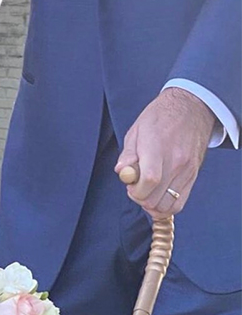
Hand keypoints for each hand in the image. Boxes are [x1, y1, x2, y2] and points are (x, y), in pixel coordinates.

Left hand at [115, 87, 215, 215]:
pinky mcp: (193, 176)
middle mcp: (176, 162)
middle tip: (136, 186)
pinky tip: (158, 196)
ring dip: (152, 204)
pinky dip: (166, 206)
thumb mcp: (136, 130)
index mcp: (158, 148)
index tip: (130, 184)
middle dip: (140, 197)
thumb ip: (127, 155)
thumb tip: (123, 173)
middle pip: (155, 198)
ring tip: (147, 190)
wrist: (191, 108)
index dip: (135, 191)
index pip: (149, 181)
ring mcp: (186, 171)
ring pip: (167, 206)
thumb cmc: (160, 118)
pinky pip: (179, 203)